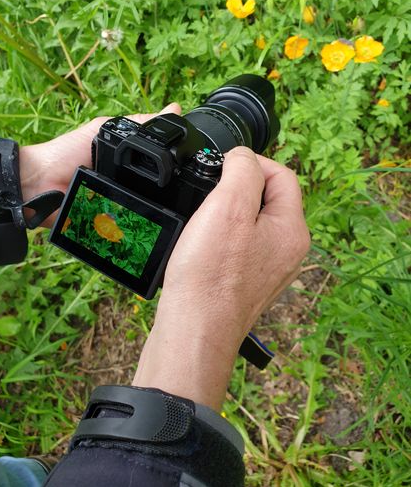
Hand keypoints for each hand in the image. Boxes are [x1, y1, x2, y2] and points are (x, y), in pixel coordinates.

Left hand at [19, 103, 180, 225]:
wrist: (37, 184)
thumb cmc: (65, 153)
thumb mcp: (104, 131)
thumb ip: (137, 123)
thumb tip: (175, 109)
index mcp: (128, 165)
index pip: (158, 170)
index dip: (174, 170)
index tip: (193, 168)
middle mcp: (127, 187)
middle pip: (157, 195)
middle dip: (169, 196)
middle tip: (186, 194)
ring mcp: (120, 207)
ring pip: (147, 213)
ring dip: (156, 212)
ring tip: (173, 209)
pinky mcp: (111, 226)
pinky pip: (130, 229)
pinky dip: (138, 227)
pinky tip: (151, 222)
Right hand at [133, 147, 309, 409]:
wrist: (193, 330)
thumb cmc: (210, 274)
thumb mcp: (228, 205)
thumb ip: (242, 169)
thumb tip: (242, 156)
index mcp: (293, 229)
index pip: (283, 175)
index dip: (252, 162)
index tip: (221, 167)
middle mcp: (287, 250)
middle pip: (268, 198)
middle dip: (237, 188)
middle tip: (209, 196)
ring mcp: (268, 269)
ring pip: (250, 221)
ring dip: (226, 212)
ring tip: (202, 221)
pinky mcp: (247, 282)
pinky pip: (238, 245)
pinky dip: (220, 236)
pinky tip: (202, 245)